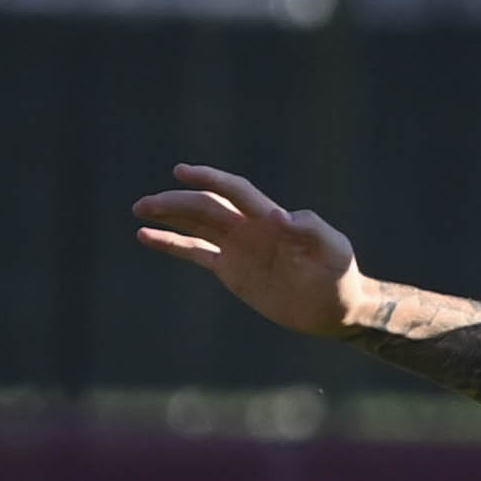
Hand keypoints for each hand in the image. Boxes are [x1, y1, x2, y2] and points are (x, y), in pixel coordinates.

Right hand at [133, 164, 363, 335]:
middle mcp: (249, 228)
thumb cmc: (341, 274)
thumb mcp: (334, 250)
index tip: (182, 172)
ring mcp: (238, 248)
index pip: (235, 192)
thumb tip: (277, 216)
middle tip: (145, 204)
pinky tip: (145, 237)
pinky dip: (171, 244)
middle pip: (206, 207)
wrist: (338, 308)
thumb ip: (310, 230)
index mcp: (270, 219)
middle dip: (176, 203)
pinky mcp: (231, 270)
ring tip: (139, 210)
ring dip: (168, 216)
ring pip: (196, 225)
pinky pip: (195, 253)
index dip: (210, 179)